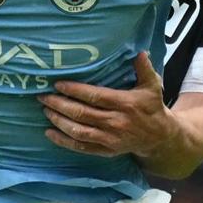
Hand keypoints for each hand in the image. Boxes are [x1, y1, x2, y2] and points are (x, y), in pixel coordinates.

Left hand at [39, 52, 178, 156]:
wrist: (158, 137)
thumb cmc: (151, 107)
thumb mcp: (152, 86)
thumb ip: (144, 68)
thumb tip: (139, 51)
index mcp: (125, 104)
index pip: (94, 96)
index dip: (74, 90)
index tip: (58, 84)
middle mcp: (115, 122)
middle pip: (82, 114)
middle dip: (60, 105)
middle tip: (43, 97)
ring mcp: (110, 139)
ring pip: (79, 131)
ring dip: (59, 121)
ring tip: (46, 110)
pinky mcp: (106, 151)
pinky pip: (81, 147)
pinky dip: (64, 141)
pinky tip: (50, 133)